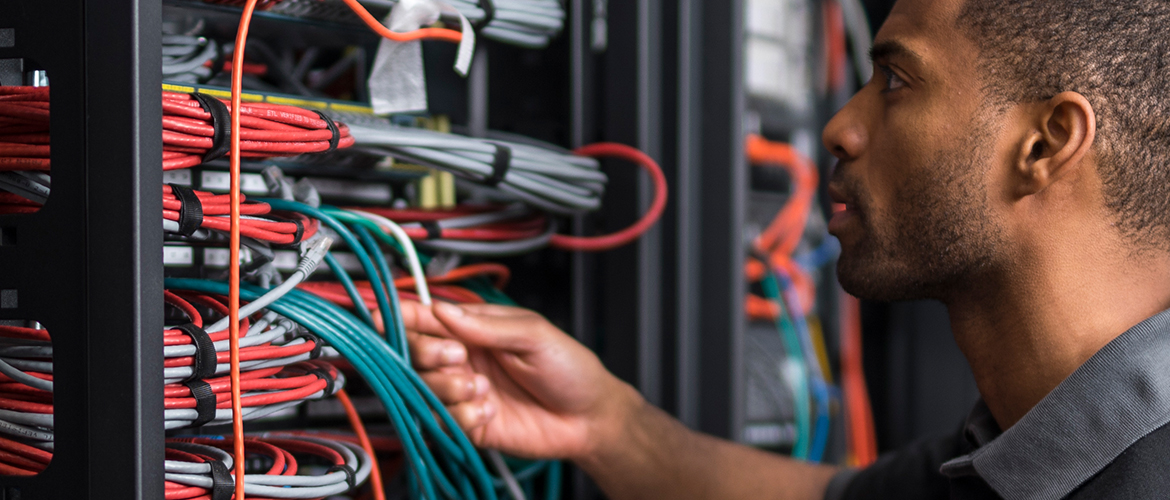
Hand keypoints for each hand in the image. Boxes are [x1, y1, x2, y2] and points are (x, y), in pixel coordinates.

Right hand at [401, 301, 640, 460]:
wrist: (590, 417)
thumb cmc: (570, 368)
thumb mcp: (534, 334)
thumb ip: (487, 325)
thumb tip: (443, 311)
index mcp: (474, 329)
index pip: (426, 319)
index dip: (401, 317)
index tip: (381, 319)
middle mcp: (463, 360)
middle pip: (414, 353)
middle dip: (429, 354)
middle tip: (460, 357)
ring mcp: (463, 393)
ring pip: (423, 388)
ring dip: (448, 388)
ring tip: (482, 388)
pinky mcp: (468, 424)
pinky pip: (442, 420)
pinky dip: (461, 415)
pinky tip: (489, 410)